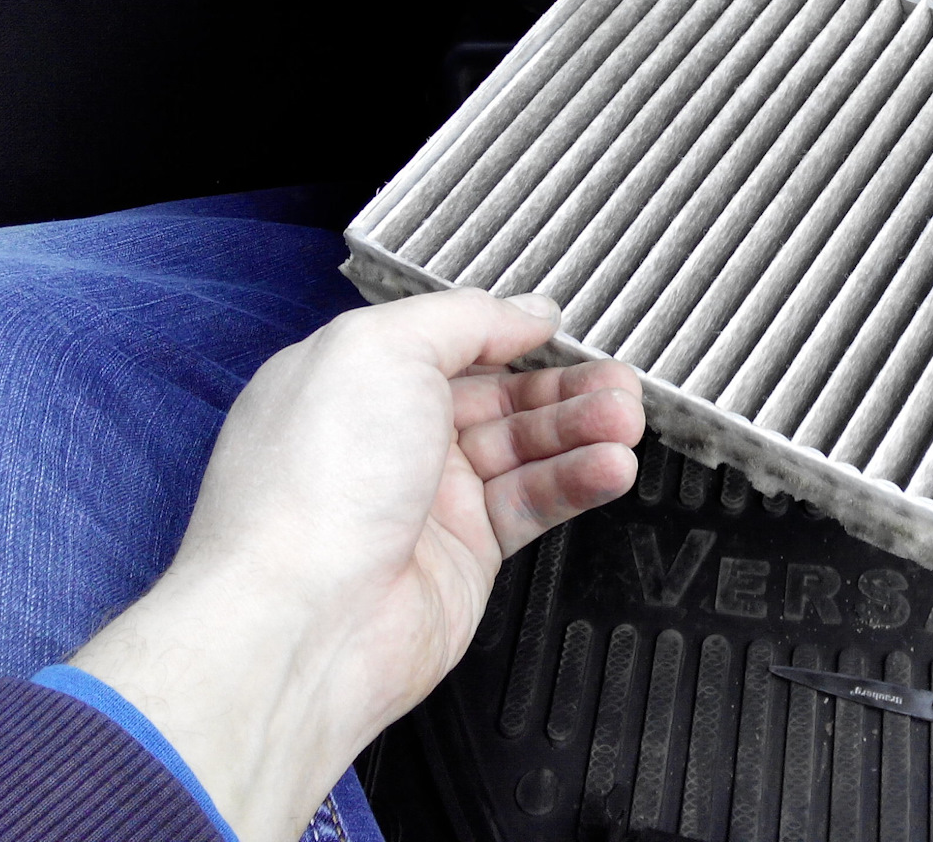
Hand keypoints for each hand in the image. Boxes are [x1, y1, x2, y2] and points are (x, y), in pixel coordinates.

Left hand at [71, 289, 642, 841]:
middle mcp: (390, 436)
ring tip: (627, 422)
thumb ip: (463, 320)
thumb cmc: (317, 479)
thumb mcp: (385, 349)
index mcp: (355, 378)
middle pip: (497, 395)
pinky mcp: (465, 554)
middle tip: (620, 385)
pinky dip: (577, 481)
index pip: (448, 341)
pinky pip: (534, 503)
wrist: (306, 620)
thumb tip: (525, 311)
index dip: (508, 333)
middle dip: (564, 385)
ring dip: (582, 430)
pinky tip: (611, 466)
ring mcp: (427, 498)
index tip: (560, 330)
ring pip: (525, 448)